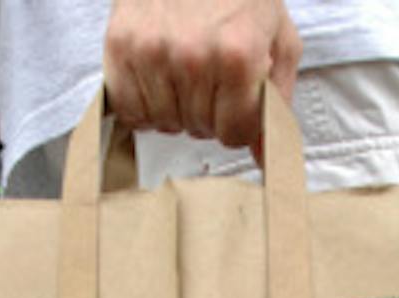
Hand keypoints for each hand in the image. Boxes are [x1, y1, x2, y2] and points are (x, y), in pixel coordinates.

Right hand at [103, 0, 301, 157]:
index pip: (235, 134)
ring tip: (185, 74)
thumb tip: (265, 158)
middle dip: (210, 113)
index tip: (237, 104)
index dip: (239, 124)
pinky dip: (143, 105)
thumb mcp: (278, 38)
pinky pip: (129, 110)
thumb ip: (278, 100)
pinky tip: (158, 79)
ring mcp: (152, 53)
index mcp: (239, 55)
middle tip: (211, 80)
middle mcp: (194, 57)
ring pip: (164, 124)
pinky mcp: (120, 47)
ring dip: (176, 109)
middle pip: (200, 130)